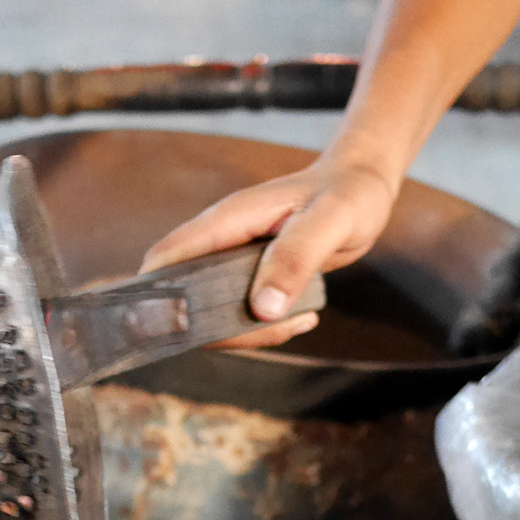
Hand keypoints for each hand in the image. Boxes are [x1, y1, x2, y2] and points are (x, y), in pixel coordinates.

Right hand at [140, 157, 396, 349]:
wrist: (363, 187)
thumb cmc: (349, 194)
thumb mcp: (331, 221)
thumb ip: (297, 258)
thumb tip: (262, 308)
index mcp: (227, 221)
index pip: (166, 259)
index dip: (155, 296)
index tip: (174, 330)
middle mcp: (223, 242)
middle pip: (187, 297)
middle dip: (218, 328)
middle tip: (270, 332)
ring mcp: (235, 262)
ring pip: (215, 312)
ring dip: (249, 332)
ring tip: (299, 321)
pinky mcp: (252, 278)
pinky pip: (243, 313)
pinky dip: (267, 327)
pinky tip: (304, 317)